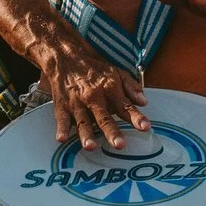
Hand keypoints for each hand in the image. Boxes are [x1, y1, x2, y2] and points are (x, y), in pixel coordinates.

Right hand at [35, 35, 147, 150]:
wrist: (66, 59)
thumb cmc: (94, 69)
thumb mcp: (117, 73)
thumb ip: (132, 87)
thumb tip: (144, 102)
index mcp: (110, 89)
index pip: (125, 106)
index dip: (136, 117)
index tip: (145, 127)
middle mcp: (94, 97)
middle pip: (104, 117)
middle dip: (112, 131)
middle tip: (119, 144)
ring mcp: (77, 103)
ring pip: (83, 121)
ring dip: (86, 134)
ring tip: (90, 146)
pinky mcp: (62, 106)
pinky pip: (62, 119)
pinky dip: (61, 129)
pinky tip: (62, 138)